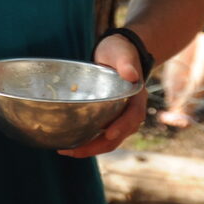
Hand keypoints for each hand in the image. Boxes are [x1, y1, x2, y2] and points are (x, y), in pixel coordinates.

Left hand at [58, 34, 148, 157]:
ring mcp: (120, 117)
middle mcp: (130, 112)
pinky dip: (87, 140)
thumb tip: (132, 75)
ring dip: (90, 148)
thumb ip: (126, 62)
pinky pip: (100, 134)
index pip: (133, 117)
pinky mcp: (108, 118)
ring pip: (108, 140)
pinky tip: (69, 142)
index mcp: (136, 98)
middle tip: (73, 151)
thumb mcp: (122, 53)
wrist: (118, 53)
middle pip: (118, 136)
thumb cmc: (120, 52)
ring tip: (66, 150)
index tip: (108, 134)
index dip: (121, 127)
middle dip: (97, 146)